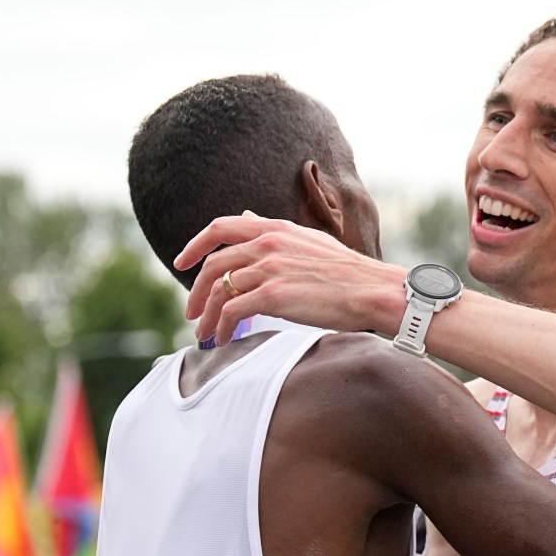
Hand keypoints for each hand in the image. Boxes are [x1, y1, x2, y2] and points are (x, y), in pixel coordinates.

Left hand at [173, 213, 402, 344]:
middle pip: (214, 265)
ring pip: (220, 290)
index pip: (221, 228)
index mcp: (275, 228)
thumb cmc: (348, 272)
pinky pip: (233, 311)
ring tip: (207, 333)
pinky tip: (226, 338)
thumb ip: (275, 232)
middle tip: (192, 312)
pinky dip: (223, 326)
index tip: (182, 263)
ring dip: (208, 315)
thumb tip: (249, 218)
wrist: (373, 291)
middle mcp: (268, 244)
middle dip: (196, 291)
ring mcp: (269, 268)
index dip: (195, 245)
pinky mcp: (274, 295)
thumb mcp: (309, 240)